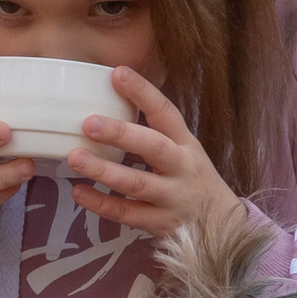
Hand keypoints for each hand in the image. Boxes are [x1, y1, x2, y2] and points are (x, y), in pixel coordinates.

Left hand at [65, 65, 246, 237]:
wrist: (221, 224)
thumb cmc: (193, 180)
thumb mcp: (184, 152)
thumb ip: (155, 134)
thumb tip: (111, 105)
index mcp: (186, 144)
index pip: (166, 112)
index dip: (143, 93)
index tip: (118, 73)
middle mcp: (182, 168)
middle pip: (153, 147)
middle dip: (121, 134)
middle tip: (88, 122)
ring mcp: (172, 197)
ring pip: (137, 183)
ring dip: (104, 170)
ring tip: (74, 157)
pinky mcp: (160, 223)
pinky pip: (127, 214)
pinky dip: (101, 204)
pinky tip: (78, 192)